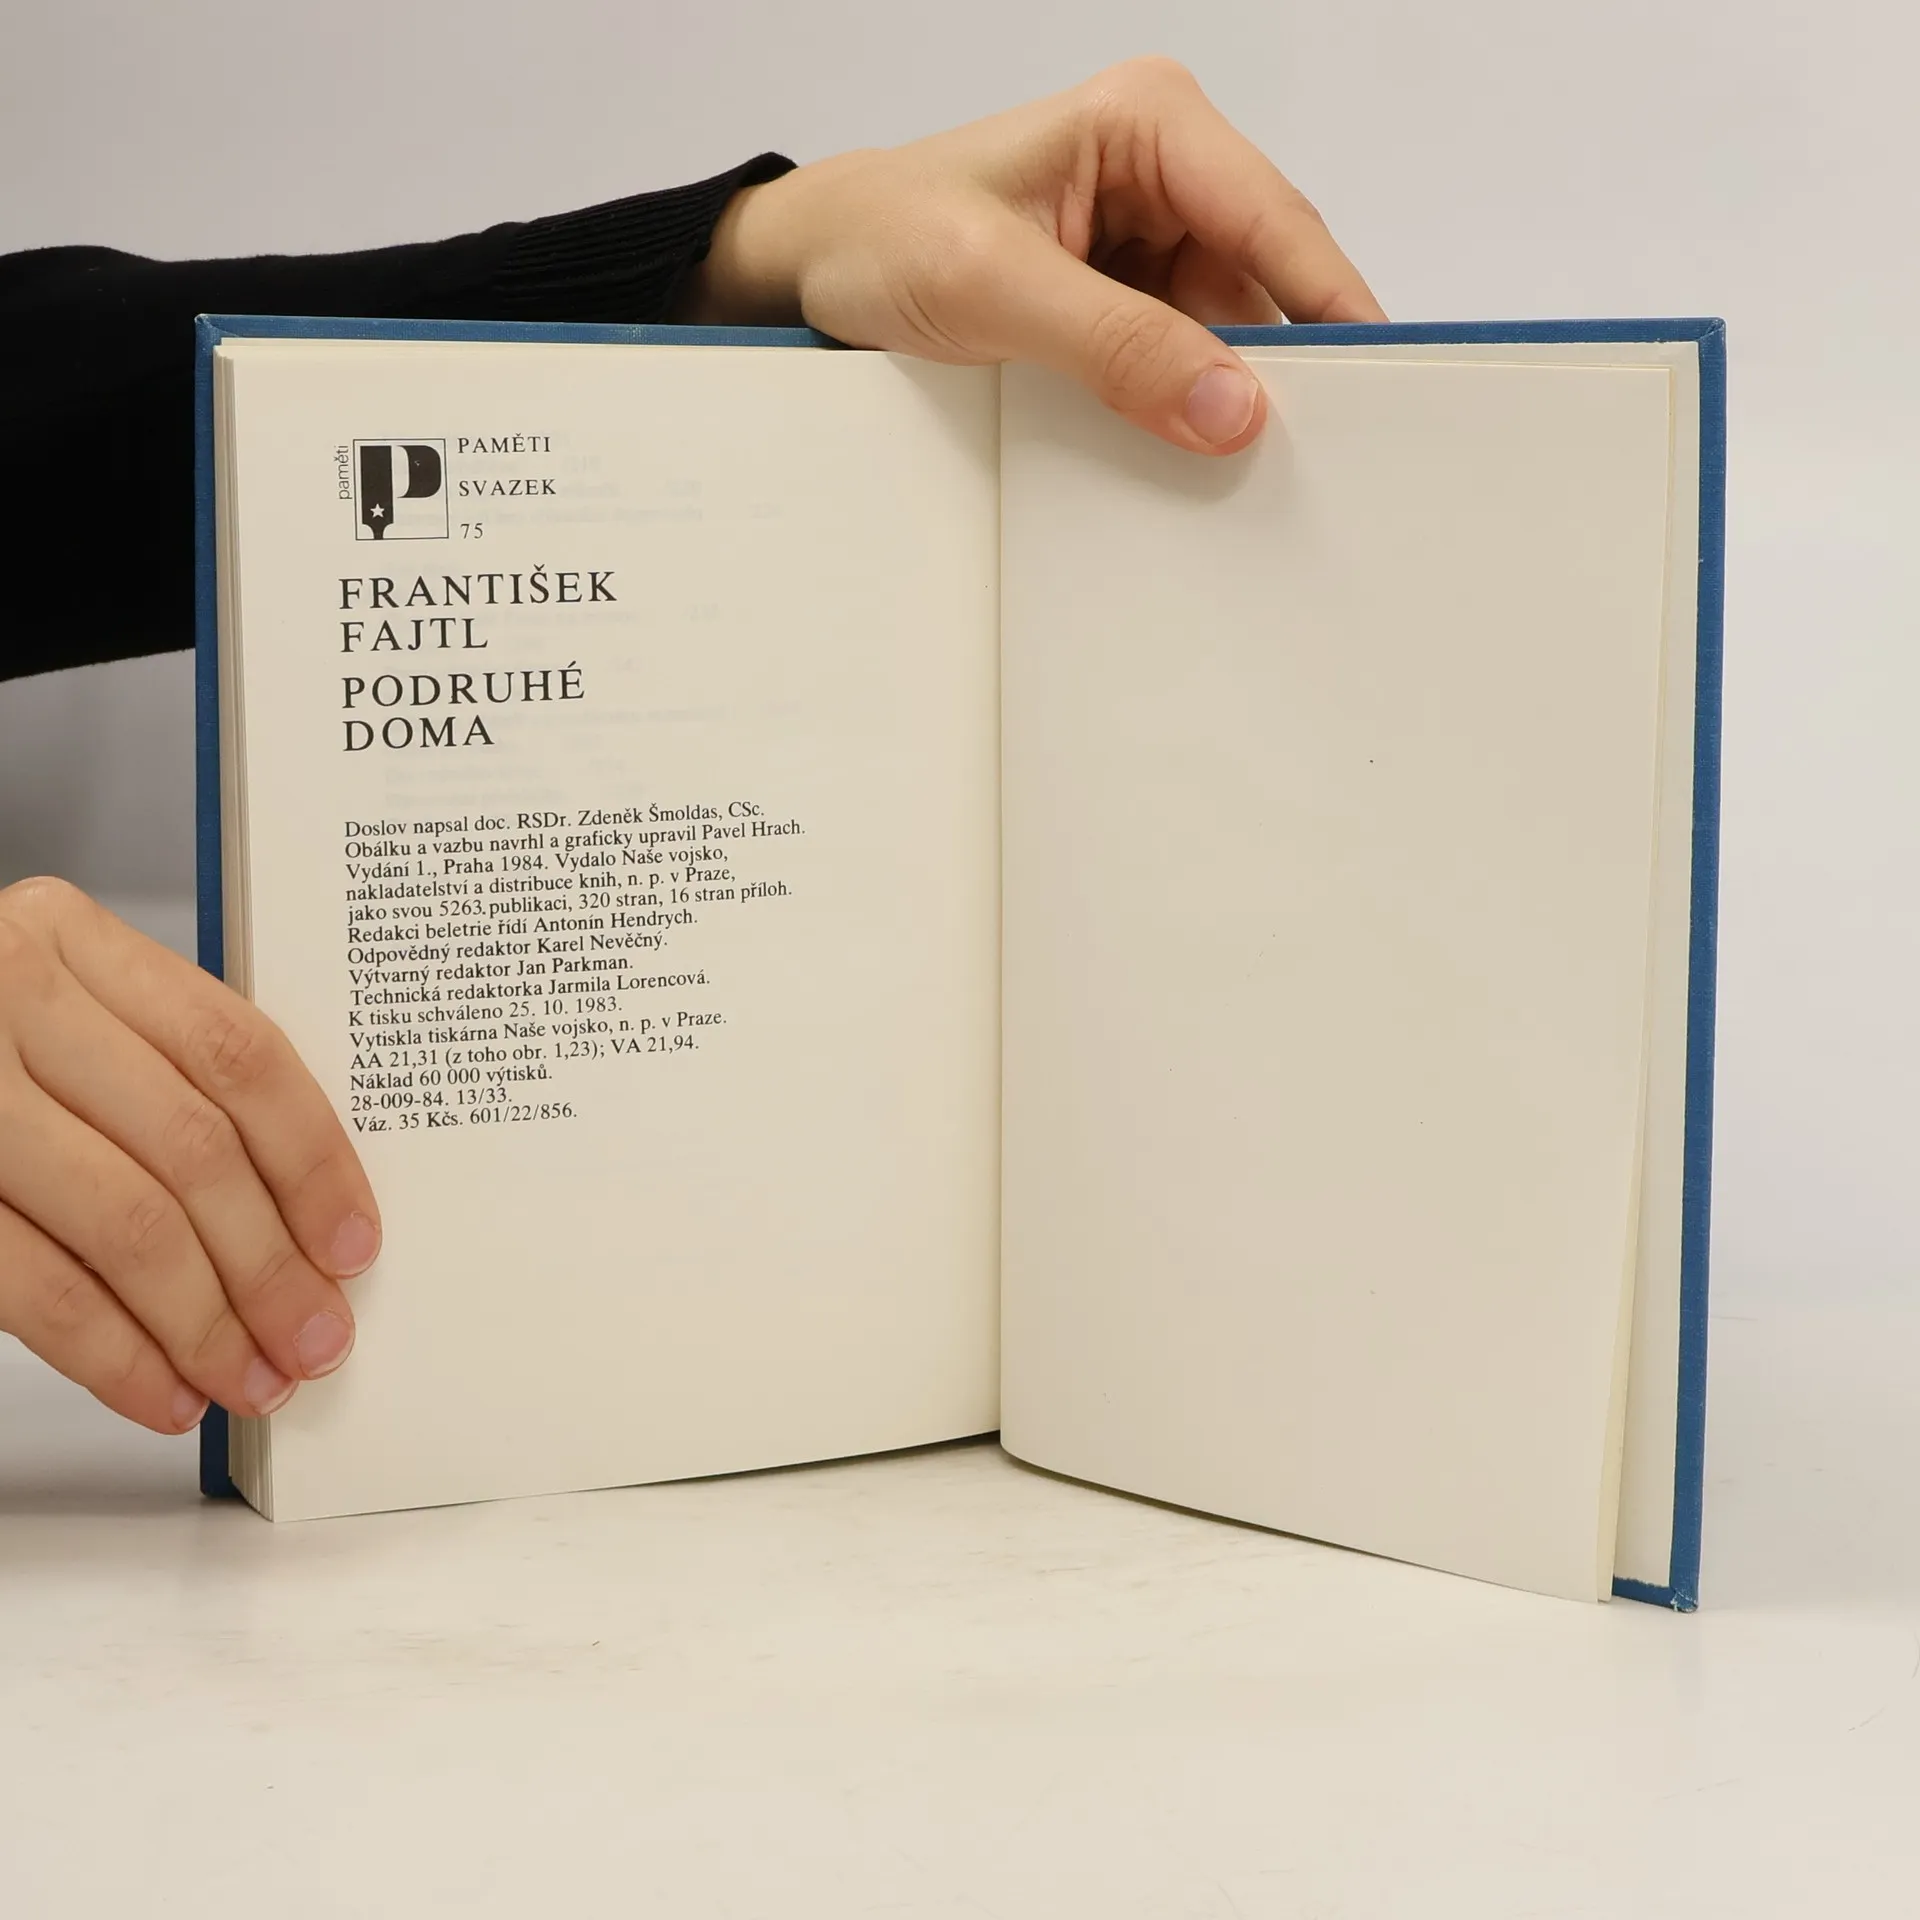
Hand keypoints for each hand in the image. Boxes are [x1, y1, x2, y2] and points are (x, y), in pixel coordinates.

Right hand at [0, 878, 378, 1432]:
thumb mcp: (66, 1013)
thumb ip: (165, 1077)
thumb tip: (298, 1217)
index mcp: (69, 939)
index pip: (237, 1055)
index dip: (312, 1161)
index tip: (353, 1244)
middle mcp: (9, 996)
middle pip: (193, 1149)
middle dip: (270, 1266)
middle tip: (315, 1338)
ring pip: (126, 1223)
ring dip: (204, 1325)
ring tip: (252, 1378)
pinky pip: (34, 1286)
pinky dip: (113, 1355)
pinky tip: (163, 1391)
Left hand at [681, 57, 1384, 454]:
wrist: (813, 267)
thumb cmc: (881, 238)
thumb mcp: (994, 291)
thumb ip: (1116, 346)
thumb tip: (1232, 406)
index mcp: (1149, 124)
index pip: (1273, 219)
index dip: (1331, 306)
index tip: (1381, 386)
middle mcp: (1166, 172)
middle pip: (1265, 280)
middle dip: (1279, 366)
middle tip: (1312, 458)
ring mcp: (1151, 238)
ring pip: (1229, 330)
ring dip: (1226, 397)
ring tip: (1236, 469)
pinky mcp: (1127, 297)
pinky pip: (1183, 360)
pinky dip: (1185, 407)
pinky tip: (1186, 453)